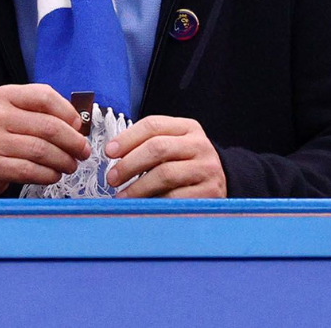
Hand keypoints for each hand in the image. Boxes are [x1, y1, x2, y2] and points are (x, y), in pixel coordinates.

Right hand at [0, 84, 91, 196]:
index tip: (79, 126)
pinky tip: (54, 174)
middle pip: (48, 127)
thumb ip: (42, 112)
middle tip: (83, 151)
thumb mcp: (14, 112)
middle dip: (73, 141)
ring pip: (42, 150)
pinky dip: (48, 174)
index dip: (68, 112)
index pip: (45, 96)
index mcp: (5, 95)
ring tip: (70, 164)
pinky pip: (30, 171)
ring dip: (63, 160)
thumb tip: (78, 123)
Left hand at [104, 115, 226, 198]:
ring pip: (165, 174)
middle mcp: (199, 145)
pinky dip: (155, 202)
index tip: (109, 152)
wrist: (222, 183)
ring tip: (122, 196)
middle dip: (129, 163)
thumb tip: (113, 154)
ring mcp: (207, 168)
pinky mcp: (210, 193)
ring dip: (138, 187)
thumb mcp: (173, 146)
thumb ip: (147, 145)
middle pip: (157, 148)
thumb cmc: (187, 164)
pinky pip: (176, 197)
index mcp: (187, 127)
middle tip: (112, 178)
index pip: (153, 125)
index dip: (127, 138)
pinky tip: (143, 206)